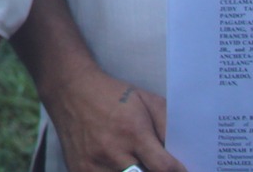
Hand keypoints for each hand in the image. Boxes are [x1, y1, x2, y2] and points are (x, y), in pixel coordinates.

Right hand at [44, 63, 184, 171]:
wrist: (69, 89)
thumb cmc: (112, 94)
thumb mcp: (146, 101)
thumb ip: (168, 127)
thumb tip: (183, 157)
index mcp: (132, 132)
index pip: (164, 168)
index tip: (182, 170)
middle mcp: (112, 152)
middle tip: (156, 166)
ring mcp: (93, 165)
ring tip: (136, 164)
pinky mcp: (79, 170)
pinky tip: (119, 167)